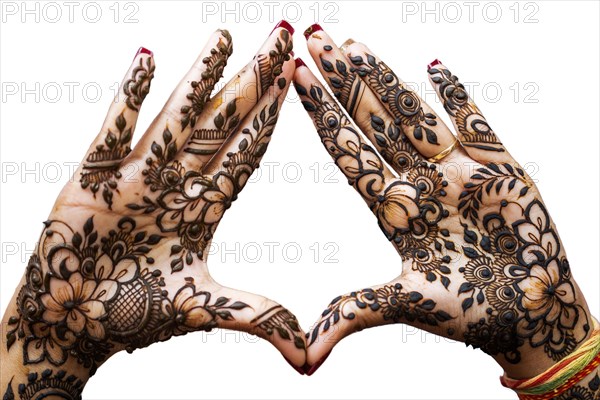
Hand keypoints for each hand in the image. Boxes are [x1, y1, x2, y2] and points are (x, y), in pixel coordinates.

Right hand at [1, 22, 305, 397]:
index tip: (298, 79)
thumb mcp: (203, 308)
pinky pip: (114, 131)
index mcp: (204, 208)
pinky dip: (129, 98)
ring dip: (201, 77)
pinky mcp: (92, 179)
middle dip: (254, 79)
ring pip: (175, 117)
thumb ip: (255, 316)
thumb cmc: (132, 316)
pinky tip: (148, 59)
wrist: (71, 325)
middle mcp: (175, 183)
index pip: (247, 152)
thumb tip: (307, 350)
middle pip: (223, 122)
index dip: (273, 116)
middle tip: (283, 34)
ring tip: (227, 36)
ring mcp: (135, 176)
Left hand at [294, 25, 593, 379]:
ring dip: (387, 79)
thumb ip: (356, 313)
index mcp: (394, 210)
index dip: (322, 115)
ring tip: (354, 44)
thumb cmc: (470, 312)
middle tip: (312, 36)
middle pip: (373, 121)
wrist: (528, 315)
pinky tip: (434, 66)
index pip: (349, 152)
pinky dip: (460, 96)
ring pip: (416, 114)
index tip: (294, 79)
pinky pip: (477, 123)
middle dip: (343, 80)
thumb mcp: (406, 307)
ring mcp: (458, 171)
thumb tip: (303, 352)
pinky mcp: (500, 168)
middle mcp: (419, 182)